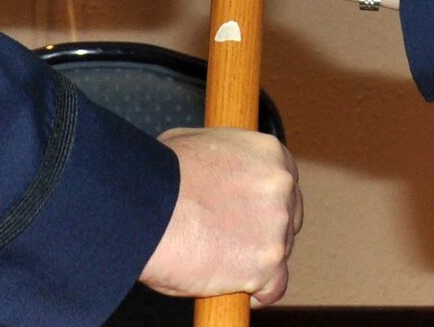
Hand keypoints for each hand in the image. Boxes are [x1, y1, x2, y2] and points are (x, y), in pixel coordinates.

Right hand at [140, 126, 301, 304]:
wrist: (146, 208)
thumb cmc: (161, 176)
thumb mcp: (196, 143)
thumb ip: (223, 159)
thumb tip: (217, 169)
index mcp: (269, 153)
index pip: (285, 184)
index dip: (265, 204)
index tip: (250, 216)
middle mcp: (281, 185)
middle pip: (287, 218)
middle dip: (264, 231)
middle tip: (232, 239)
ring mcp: (276, 225)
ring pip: (280, 252)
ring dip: (256, 259)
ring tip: (220, 259)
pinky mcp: (267, 263)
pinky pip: (274, 287)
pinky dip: (257, 291)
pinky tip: (236, 286)